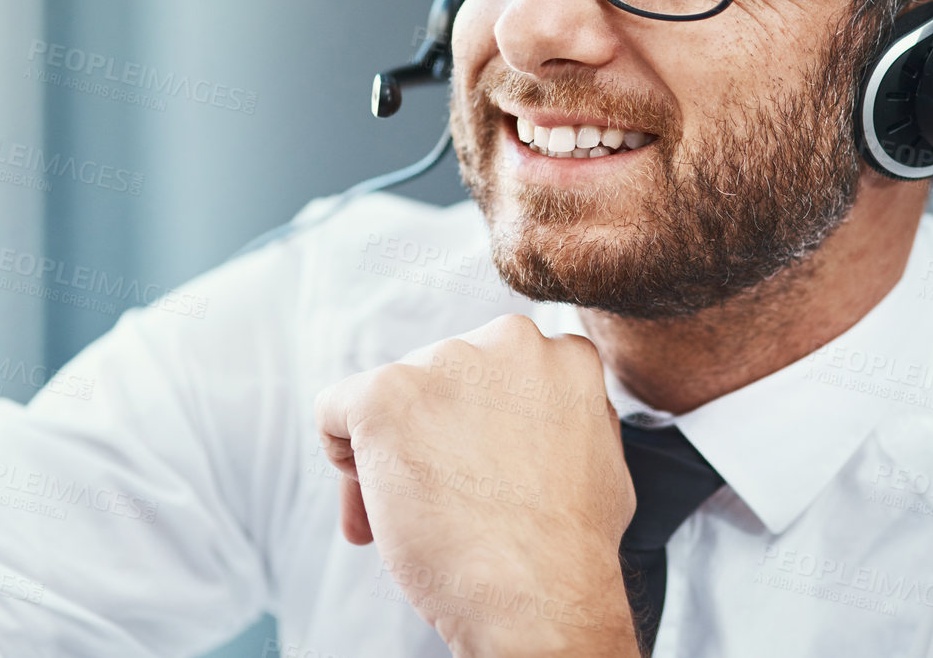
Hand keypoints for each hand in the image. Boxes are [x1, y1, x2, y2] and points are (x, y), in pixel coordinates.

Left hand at [314, 313, 641, 656]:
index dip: (480, 426)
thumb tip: (535, 414)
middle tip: (440, 501)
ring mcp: (442, 363)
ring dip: (392, 451)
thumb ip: (561, 413)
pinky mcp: (384, 395)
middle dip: (433, 436)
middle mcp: (503, 340)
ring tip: (412, 515)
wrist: (541, 593)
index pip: (495, 371)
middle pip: (439, 379)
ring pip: (390, 398)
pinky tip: (369, 504)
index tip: (478, 472)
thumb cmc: (569, 545)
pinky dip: (341, 455)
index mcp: (556, 350)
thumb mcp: (598, 453)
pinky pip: (334, 410)